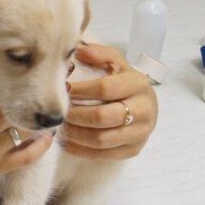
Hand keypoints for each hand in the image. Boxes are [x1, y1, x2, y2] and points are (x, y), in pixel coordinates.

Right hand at [0, 56, 53, 204]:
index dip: (6, 75)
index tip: (10, 68)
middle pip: (16, 103)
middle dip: (29, 91)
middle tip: (44, 77)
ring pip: (25, 126)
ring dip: (36, 114)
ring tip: (47, 101)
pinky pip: (27, 156)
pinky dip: (41, 145)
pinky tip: (47, 134)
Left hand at [63, 43, 157, 159]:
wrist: (145, 105)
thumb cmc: (123, 82)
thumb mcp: (116, 63)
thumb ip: (100, 54)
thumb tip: (79, 49)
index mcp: (138, 84)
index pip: (104, 89)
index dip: (80, 91)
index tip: (63, 90)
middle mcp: (144, 109)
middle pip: (102, 117)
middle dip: (75, 115)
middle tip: (59, 112)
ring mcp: (140, 133)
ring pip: (101, 139)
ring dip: (76, 134)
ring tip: (61, 127)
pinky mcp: (133, 150)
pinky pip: (103, 155)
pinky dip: (81, 149)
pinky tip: (68, 142)